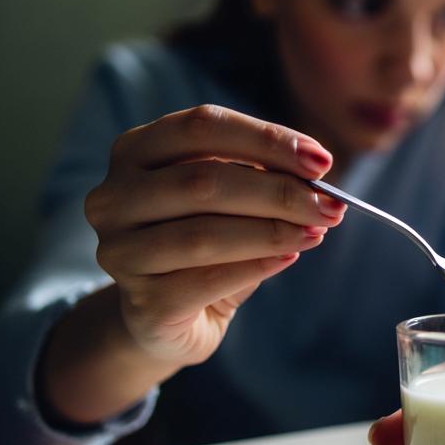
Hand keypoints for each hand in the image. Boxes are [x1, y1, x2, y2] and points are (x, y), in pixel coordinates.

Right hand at [84, 104, 345, 366]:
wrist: (166, 317)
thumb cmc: (203, 243)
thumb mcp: (230, 200)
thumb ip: (260, 178)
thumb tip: (314, 174)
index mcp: (135, 151)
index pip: (202, 127)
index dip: (266, 138)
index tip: (321, 160)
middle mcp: (113, 196)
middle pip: (203, 181)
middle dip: (278, 192)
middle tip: (330, 205)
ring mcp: (119, 251)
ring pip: (204, 234)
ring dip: (272, 231)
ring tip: (316, 232)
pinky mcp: (141, 303)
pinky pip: (206, 280)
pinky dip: (256, 266)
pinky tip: (289, 258)